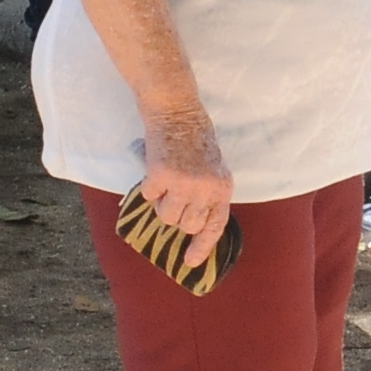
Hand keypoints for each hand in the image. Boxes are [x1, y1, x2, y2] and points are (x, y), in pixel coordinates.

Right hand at [135, 111, 236, 271]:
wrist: (176, 108)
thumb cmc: (192, 136)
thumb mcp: (210, 168)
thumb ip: (205, 193)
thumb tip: (187, 222)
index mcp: (223, 187)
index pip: (215, 226)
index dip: (202, 247)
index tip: (189, 262)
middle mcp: (206, 189)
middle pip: (187, 225)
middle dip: (176, 216)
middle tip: (171, 197)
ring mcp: (184, 183)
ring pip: (166, 215)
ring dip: (161, 202)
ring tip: (164, 181)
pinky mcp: (161, 175)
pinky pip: (149, 195)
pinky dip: (147, 185)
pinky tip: (154, 168)